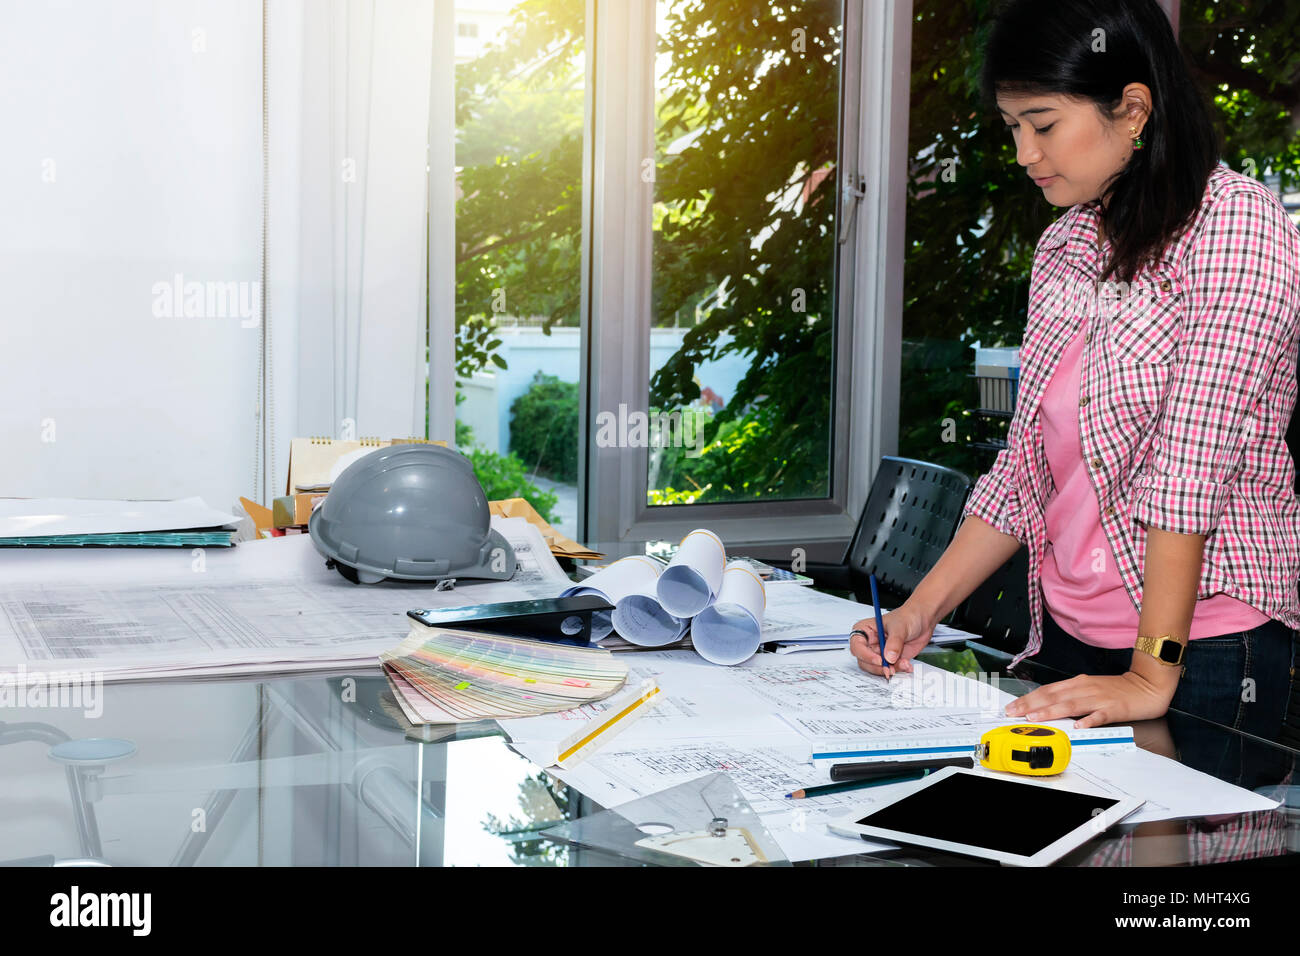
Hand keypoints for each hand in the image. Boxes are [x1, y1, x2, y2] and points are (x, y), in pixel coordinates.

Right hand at [848, 602, 934, 677]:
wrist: (922, 621)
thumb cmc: (907, 617)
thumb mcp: (899, 627)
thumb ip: (894, 642)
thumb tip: (889, 657)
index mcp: (865, 630)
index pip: (857, 645)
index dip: (865, 655)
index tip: (879, 660)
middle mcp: (870, 643)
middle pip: (864, 661)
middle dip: (877, 667)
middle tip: (890, 668)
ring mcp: (879, 652)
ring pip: (876, 668)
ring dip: (890, 669)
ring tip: (903, 664)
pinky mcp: (890, 660)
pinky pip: (890, 670)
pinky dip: (899, 670)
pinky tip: (906, 664)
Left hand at [1004, 670, 1176, 728]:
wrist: (1147, 684)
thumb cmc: (1116, 689)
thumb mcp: (1089, 688)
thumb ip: (1070, 696)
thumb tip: (1046, 705)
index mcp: (1077, 684)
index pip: (1047, 691)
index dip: (1028, 699)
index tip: (1012, 707)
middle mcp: (1085, 688)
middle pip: (1054, 697)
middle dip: (1031, 705)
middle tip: (1014, 713)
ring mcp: (1099, 698)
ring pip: (1071, 705)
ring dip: (1051, 711)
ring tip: (1035, 718)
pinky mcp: (1115, 708)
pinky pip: (1100, 715)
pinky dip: (1088, 720)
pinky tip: (1078, 727)